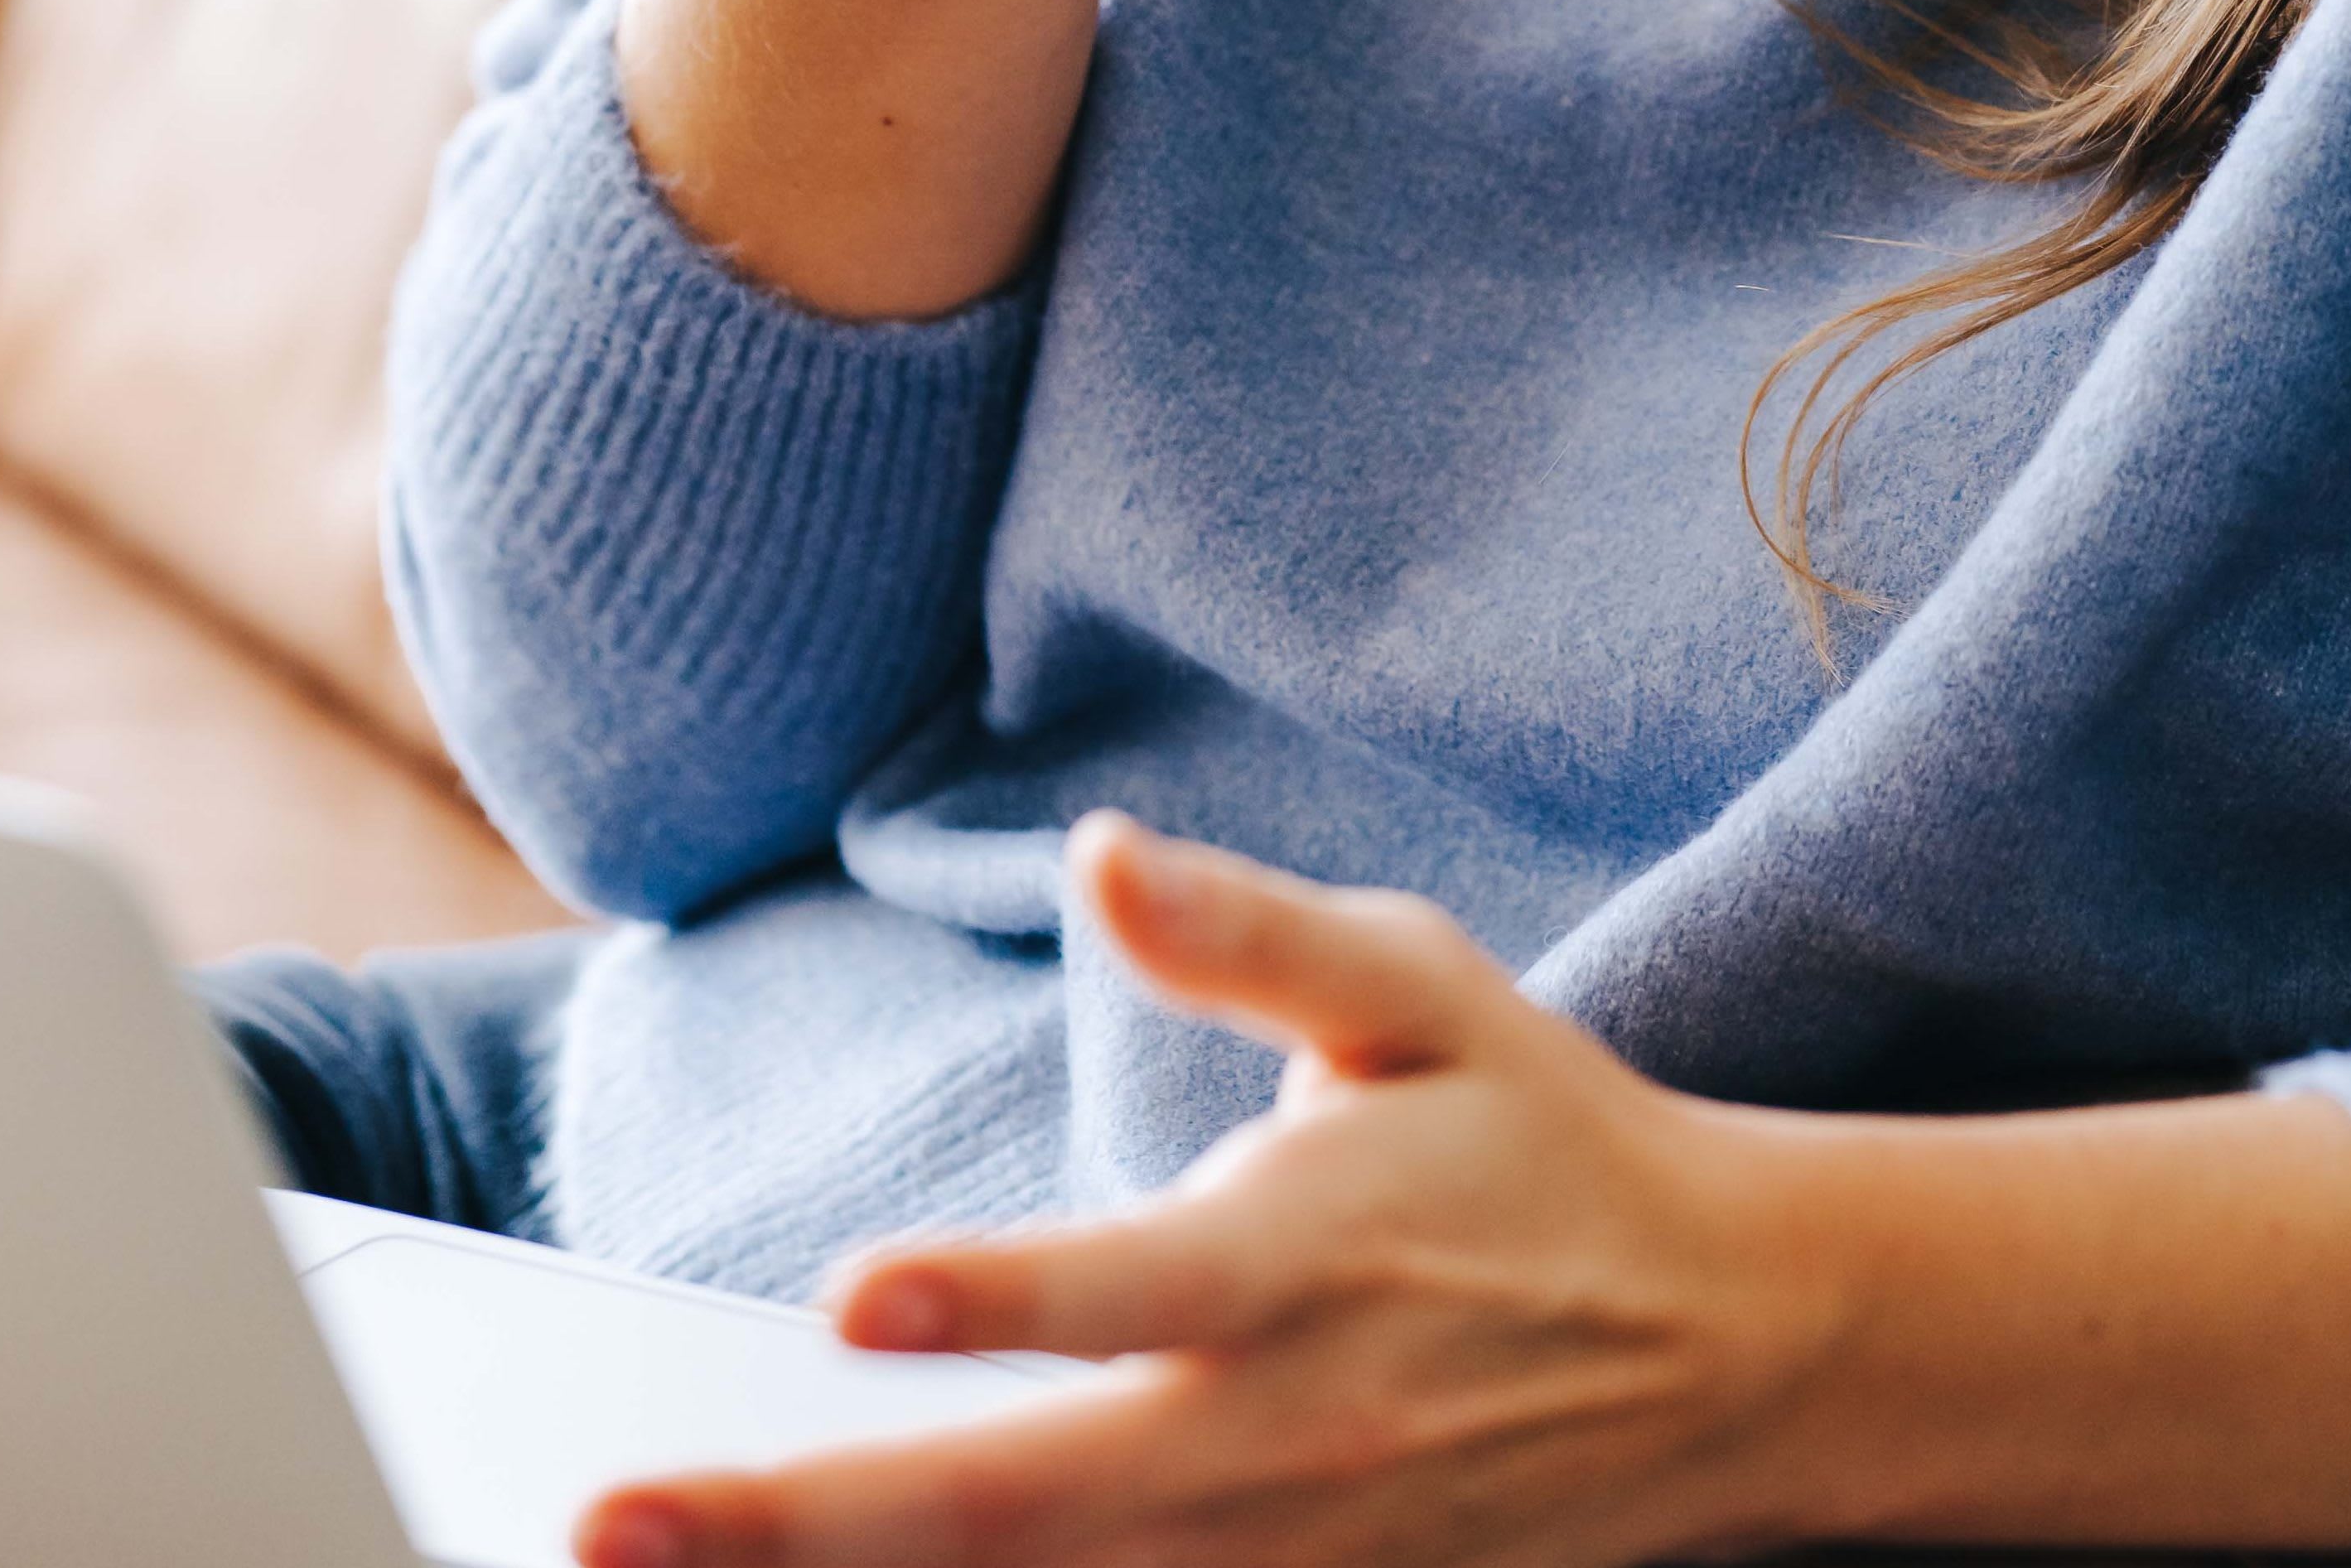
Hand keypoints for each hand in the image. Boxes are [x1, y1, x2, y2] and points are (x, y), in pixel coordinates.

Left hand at [565, 817, 1839, 1567]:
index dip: (998, 1299)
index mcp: (1310, 1254)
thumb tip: (1105, 852)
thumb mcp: (1429, 993)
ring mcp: (1291, 1548)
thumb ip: (1255, 934)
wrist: (1736, 1349)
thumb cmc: (1542, 1143)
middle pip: (1029, 1500)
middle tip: (614, 1517)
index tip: (849, 1296)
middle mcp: (1286, 1426)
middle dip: (810, 1521)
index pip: (1135, 1288)